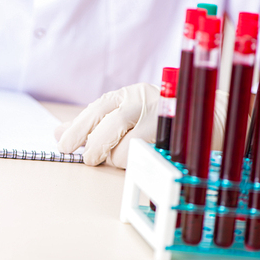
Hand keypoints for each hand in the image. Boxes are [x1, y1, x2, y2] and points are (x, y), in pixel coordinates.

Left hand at [56, 83, 227, 167]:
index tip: (64, 146)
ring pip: (127, 147)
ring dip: (118, 159)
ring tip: (121, 157)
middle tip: (90, 159)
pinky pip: (146, 159)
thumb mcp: (119, 114)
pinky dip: (135, 164)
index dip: (78, 130)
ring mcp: (159, 120)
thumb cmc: (152, 119)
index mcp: (125, 95)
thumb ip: (89, 124)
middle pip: (110, 126)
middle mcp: (142, 102)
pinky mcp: (172, 139)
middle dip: (95, 147)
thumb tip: (58, 134)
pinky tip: (138, 158)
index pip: (96, 110)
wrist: (201, 118)